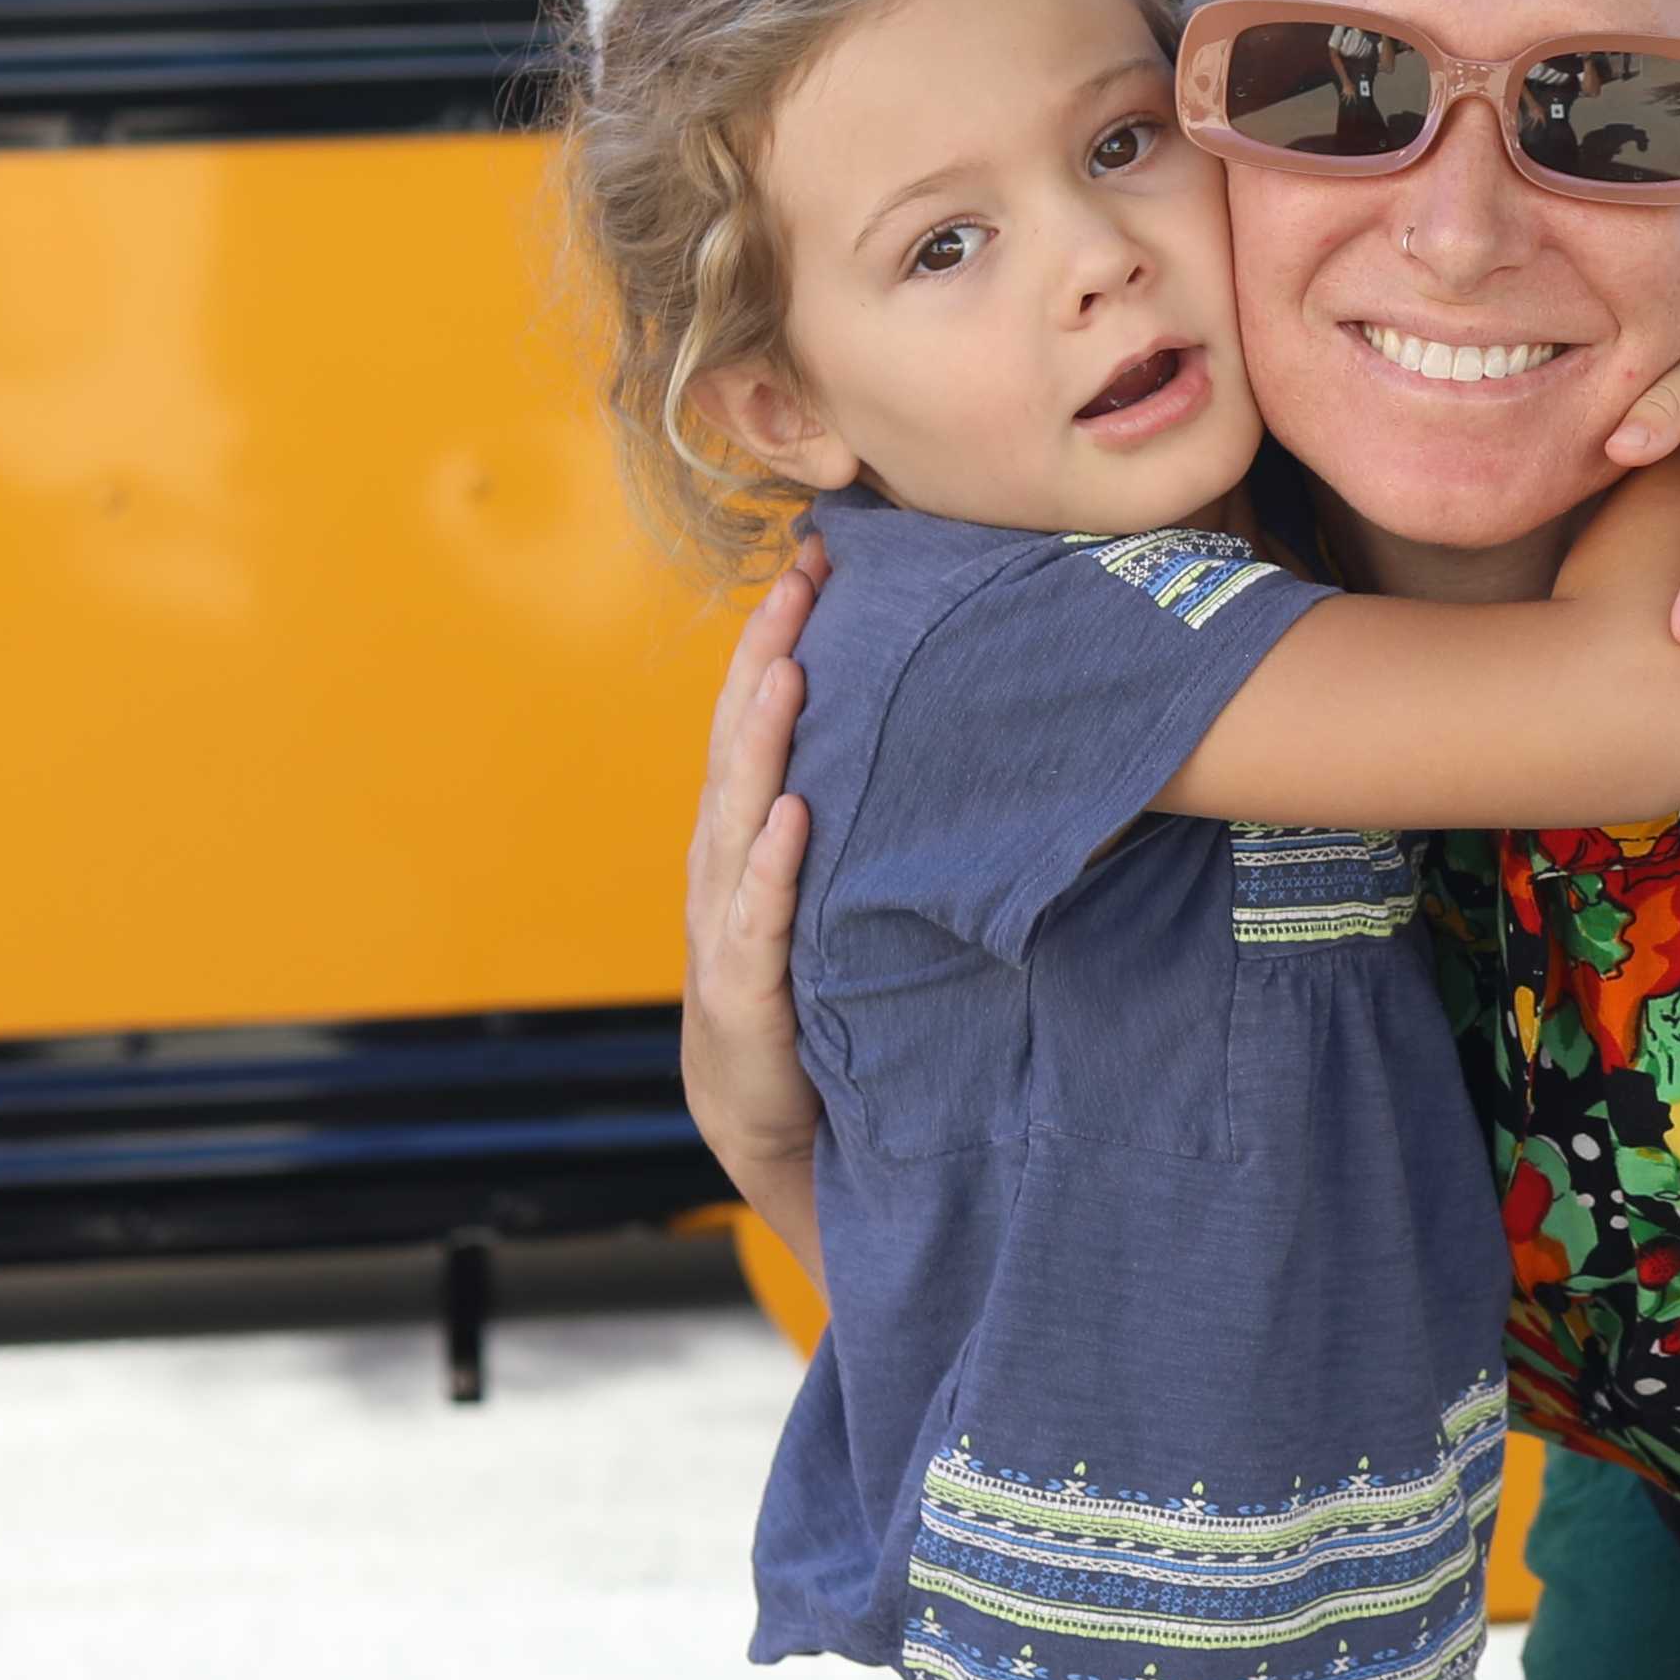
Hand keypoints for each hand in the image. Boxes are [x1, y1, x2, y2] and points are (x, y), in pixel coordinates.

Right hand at [680, 552, 829, 1235]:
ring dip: (761, 743)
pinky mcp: (744, 991)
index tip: (816, 559)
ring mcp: (727, 924)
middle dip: (767, 656)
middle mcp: (727, 864)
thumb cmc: (815, 994)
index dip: (781, 636)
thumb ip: (870, 818)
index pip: (760, 717)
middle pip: (740, 743)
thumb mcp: (843, 891)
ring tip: (789, 672)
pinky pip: (758, 919)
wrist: (774, 1120)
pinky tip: (793, 818)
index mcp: (749, 833)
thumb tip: (953, 731)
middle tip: (799, 578)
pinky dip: (772, 868)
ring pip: (738, 815)